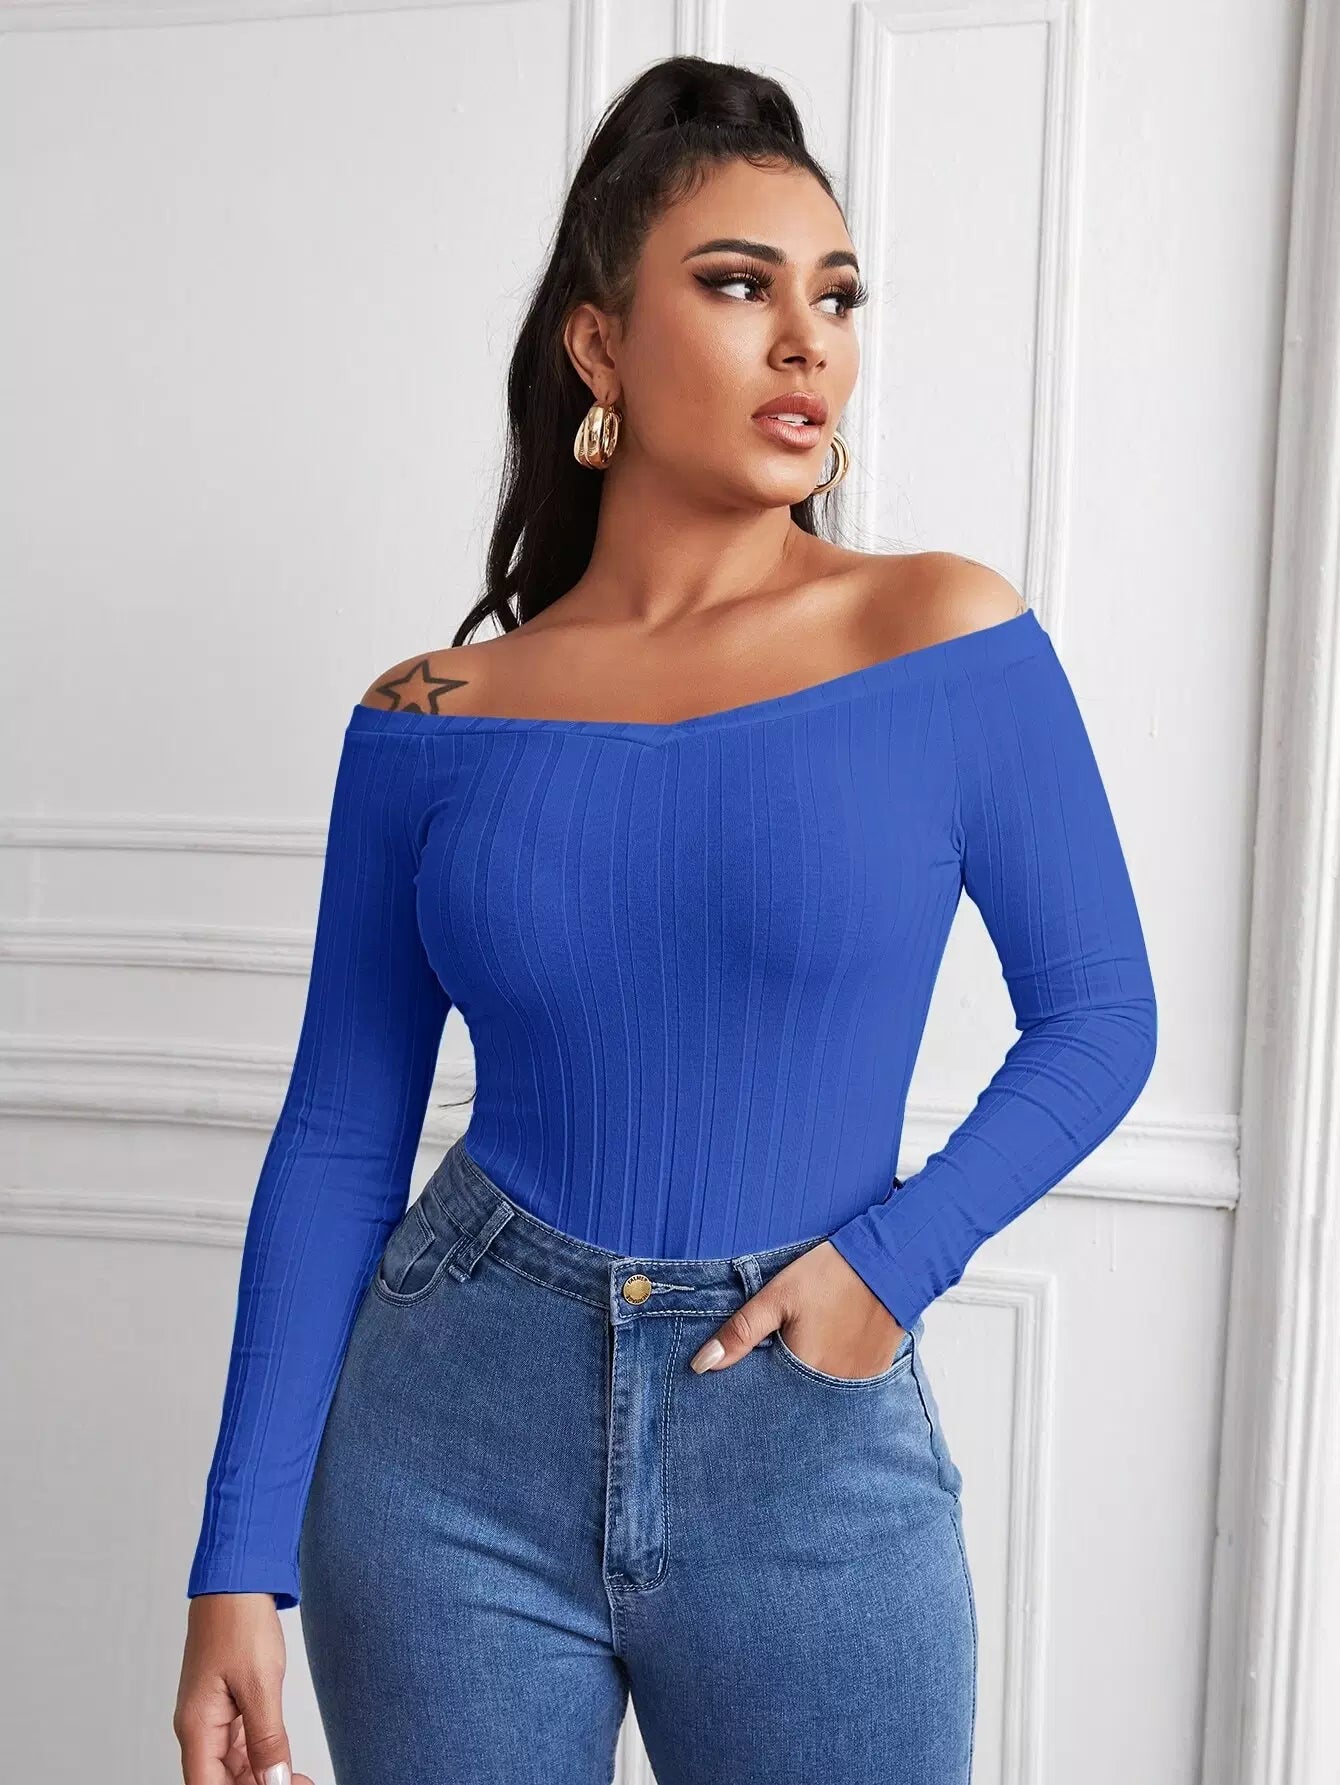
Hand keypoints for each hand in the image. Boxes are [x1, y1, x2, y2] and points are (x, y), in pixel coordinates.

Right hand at [175, 1593, 316, 1784]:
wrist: (236, 1580)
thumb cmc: (239, 1621)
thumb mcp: (260, 1684)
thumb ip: (267, 1739)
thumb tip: (274, 1781)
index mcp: (197, 1727)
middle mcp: (198, 1727)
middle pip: (219, 1780)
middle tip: (298, 1783)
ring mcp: (210, 1716)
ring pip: (230, 1766)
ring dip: (260, 1776)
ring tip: (296, 1777)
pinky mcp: (224, 1704)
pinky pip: (237, 1745)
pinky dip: (259, 1757)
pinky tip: (281, 1761)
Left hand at [687, 1239, 906, 1378]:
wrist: (889, 1262)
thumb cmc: (831, 1275)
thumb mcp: (777, 1296)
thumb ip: (741, 1332)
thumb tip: (701, 1366)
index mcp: (801, 1371)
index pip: (765, 1397)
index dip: (752, 1387)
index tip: (745, 1375)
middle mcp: (829, 1389)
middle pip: (793, 1399)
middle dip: (778, 1389)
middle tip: (778, 1356)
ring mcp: (855, 1386)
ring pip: (818, 1395)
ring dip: (805, 1384)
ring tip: (804, 1354)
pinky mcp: (874, 1376)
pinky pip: (844, 1388)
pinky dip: (830, 1378)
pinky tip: (827, 1353)